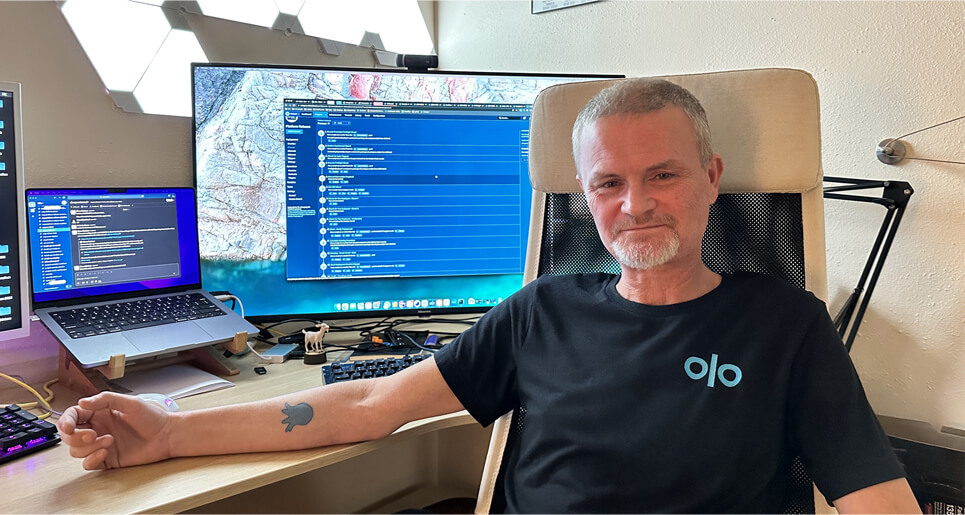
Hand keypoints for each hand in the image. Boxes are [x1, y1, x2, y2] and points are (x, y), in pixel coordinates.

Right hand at [57, 392, 175, 469]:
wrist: (167, 436)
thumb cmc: (152, 417)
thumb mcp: (130, 403)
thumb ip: (105, 400)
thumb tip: (82, 402)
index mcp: (99, 413)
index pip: (72, 416)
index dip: (65, 421)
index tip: (68, 427)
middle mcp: (97, 428)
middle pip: (69, 435)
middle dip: (75, 437)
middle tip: (92, 435)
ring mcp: (100, 444)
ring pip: (76, 450)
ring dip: (88, 447)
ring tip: (110, 441)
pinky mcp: (107, 459)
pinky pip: (87, 464)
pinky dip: (91, 460)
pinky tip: (104, 453)